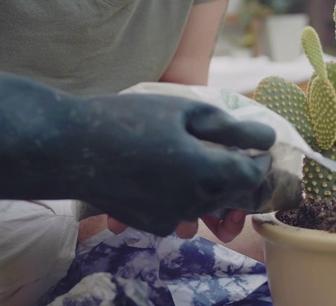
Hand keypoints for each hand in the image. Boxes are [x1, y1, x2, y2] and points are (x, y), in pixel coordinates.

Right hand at [0, 71, 276, 236]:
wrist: (69, 148)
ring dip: (213, 185)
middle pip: (232, 193)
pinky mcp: (150, 223)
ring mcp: (170, 217)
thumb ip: (231, 128)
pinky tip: (169, 173)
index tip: (259, 147)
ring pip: (208, 205)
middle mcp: (193, 203)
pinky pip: (181, 212)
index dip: (261, 160)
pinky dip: (186, 196)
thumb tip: (267, 136)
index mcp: (207, 173)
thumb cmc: (129, 119)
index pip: (252, 175)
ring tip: (198, 158)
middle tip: (230, 150)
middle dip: (238, 173)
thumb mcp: (186, 112)